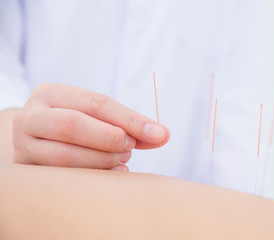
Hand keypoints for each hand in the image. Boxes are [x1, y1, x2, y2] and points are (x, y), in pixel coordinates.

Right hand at [12, 83, 169, 169]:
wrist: (37, 139)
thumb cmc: (76, 124)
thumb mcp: (96, 116)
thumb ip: (128, 124)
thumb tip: (162, 135)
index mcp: (51, 93)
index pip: (96, 103)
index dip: (130, 119)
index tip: (158, 134)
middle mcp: (31, 116)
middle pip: (73, 125)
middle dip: (111, 138)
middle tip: (131, 147)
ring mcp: (23, 146)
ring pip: (65, 156)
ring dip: (103, 159)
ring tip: (124, 158)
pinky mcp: (26, 171)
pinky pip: (62, 178)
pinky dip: (94, 176)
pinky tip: (115, 172)